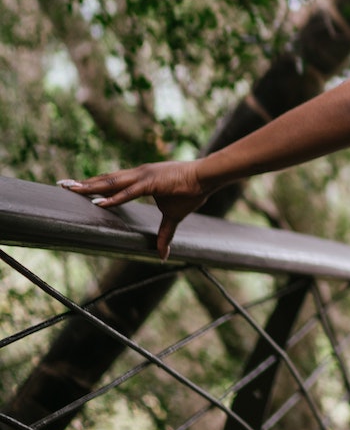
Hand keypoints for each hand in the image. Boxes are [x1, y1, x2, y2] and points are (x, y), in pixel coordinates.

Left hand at [59, 161, 209, 259]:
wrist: (207, 176)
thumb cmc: (191, 191)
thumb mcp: (174, 215)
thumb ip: (165, 234)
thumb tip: (163, 255)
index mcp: (141, 178)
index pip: (112, 180)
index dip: (94, 184)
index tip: (75, 185)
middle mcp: (138, 173)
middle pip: (106, 179)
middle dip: (84, 183)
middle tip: (62, 184)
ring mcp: (144, 176)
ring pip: (112, 182)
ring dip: (91, 187)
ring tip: (71, 189)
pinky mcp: (152, 182)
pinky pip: (129, 192)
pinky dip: (113, 198)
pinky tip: (98, 202)